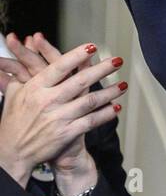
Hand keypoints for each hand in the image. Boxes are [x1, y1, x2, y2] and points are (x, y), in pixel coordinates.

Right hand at [0, 43, 125, 186]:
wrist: (13, 152)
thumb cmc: (13, 121)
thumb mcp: (13, 92)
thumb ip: (24, 68)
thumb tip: (28, 43)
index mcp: (36, 88)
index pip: (60, 67)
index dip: (77, 56)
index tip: (93, 47)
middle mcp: (48, 101)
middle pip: (80, 81)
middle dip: (102, 70)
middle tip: (117, 61)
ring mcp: (58, 118)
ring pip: (90, 101)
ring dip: (109, 92)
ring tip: (123, 85)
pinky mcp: (66, 133)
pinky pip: (90, 121)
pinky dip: (105, 115)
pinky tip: (115, 108)